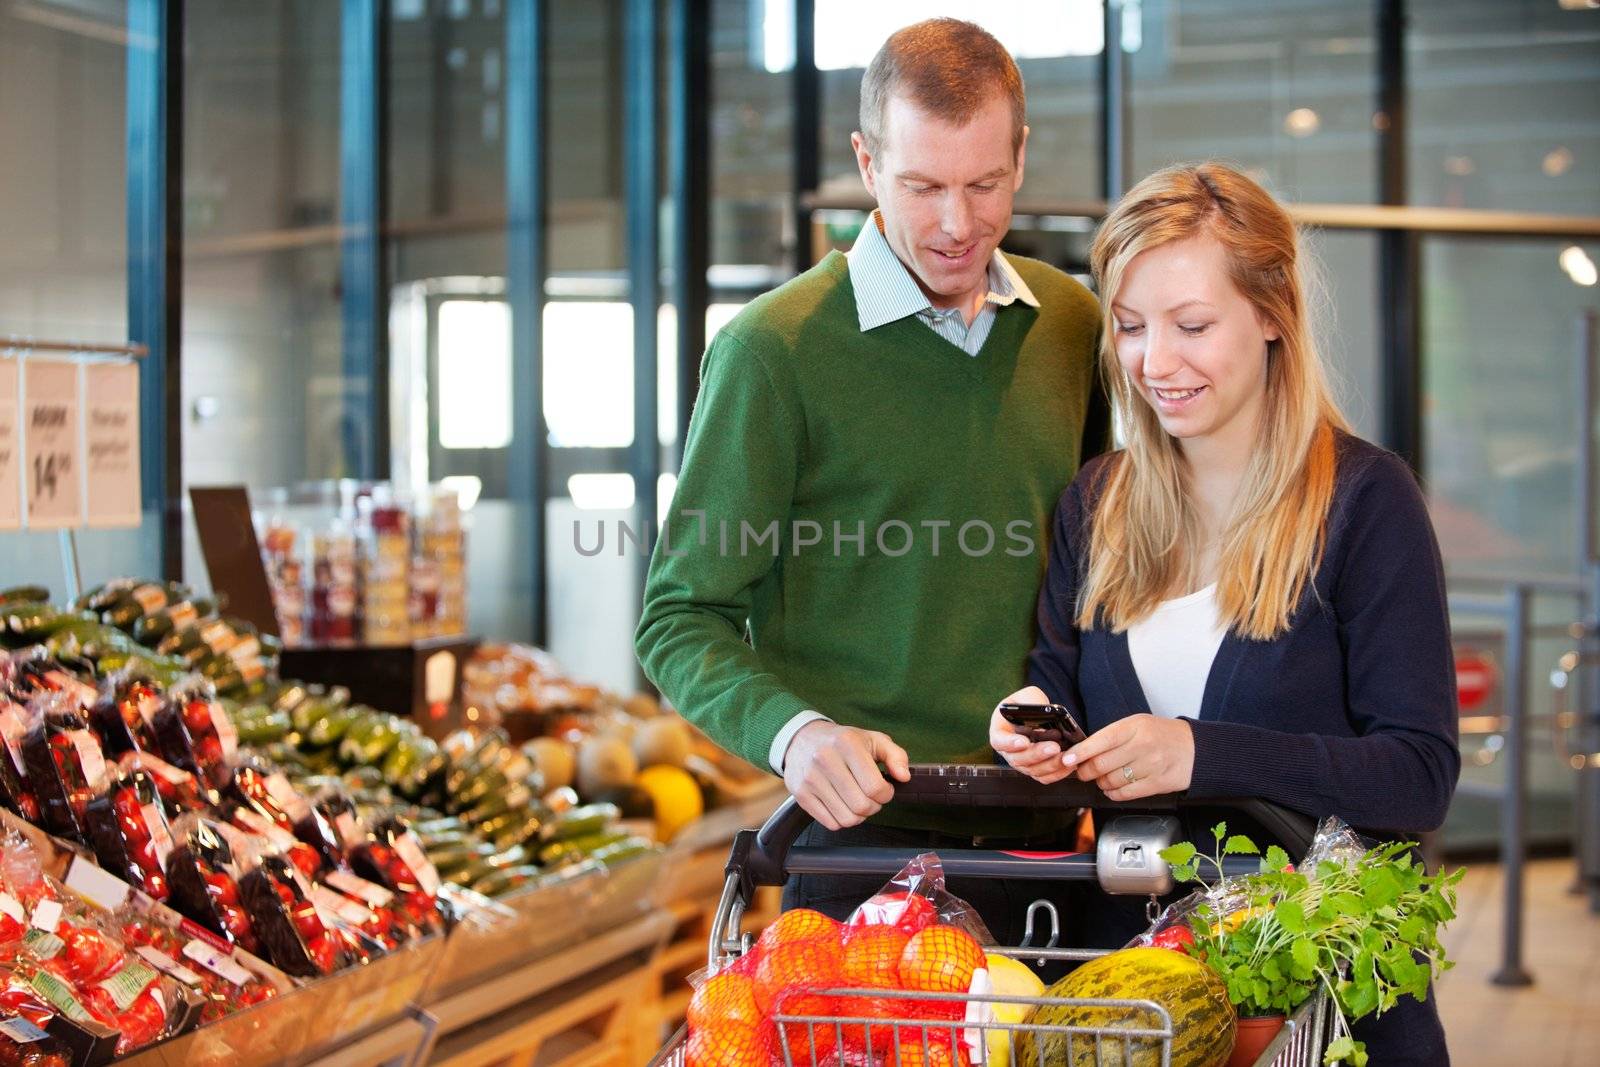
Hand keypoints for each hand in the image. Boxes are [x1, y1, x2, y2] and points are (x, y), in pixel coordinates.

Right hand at [783, 721, 910, 830]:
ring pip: (846, 819)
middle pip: (861, 806)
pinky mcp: (800, 793)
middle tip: (871, 796)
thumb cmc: (843, 742)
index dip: (886, 794)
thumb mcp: (873, 739)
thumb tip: (904, 777)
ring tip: (857, 801)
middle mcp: (826, 760)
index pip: (875, 787)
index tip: (884, 788)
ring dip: (858, 816)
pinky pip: (830, 823)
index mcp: (847, 744)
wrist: (801, 739)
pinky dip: (841, 819)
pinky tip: (842, 804)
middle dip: (873, 806)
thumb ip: (896, 756)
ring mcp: (810, 778)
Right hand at [990, 686, 1075, 784]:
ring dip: (1051, 765)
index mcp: (1000, 731)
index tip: (1023, 741)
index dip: (1010, 743)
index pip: (999, 741)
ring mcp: (1022, 762)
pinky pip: (1045, 777)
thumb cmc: (1028, 703)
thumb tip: (1043, 712)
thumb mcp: (1027, 695)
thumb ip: (1032, 701)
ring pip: (1033, 770)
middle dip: (1037, 754)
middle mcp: (1008, 751)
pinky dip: (1058, 772)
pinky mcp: (1036, 769)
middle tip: (1054, 747)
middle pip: (1018, 759)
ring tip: (1066, 755)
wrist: (1038, 715)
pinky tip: (1070, 764)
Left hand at [1062, 714, 1194, 800]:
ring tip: (1103, 779)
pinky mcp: (1157, 783)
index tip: (1067, 759)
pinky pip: (1125, 793)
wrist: (1196, 749)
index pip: (1100, 741)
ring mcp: (1151, 765)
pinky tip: (1114, 789)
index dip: (1080, 753)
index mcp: (1134, 727)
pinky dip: (1113, 794)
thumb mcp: (1138, 725)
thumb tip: (1083, 752)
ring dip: (1101, 783)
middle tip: (1083, 772)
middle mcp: (1142, 745)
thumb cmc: (1161, 736)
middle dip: (1086, 771)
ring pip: (1111, 781)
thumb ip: (1112, 736)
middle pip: (1101, 764)